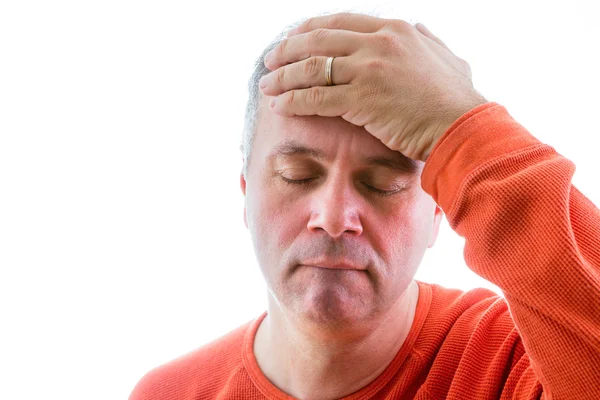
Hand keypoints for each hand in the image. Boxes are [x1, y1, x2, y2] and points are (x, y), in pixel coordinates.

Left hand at [259, 13, 487, 161]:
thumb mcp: (448, 57)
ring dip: (283, 77)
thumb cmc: (456, 99)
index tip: (293, 39)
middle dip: (288, 50)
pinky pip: (316, 97)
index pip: (339, 23)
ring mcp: (368, 70)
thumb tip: (419, 27)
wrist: (461, 126)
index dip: (309, 30)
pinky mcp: (361, 100)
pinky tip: (279, 106)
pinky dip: (293, 100)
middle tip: (270, 61)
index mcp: (394, 30)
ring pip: (312, 68)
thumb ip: (428, 40)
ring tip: (266, 86)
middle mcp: (378, 43)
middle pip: (318, 40)